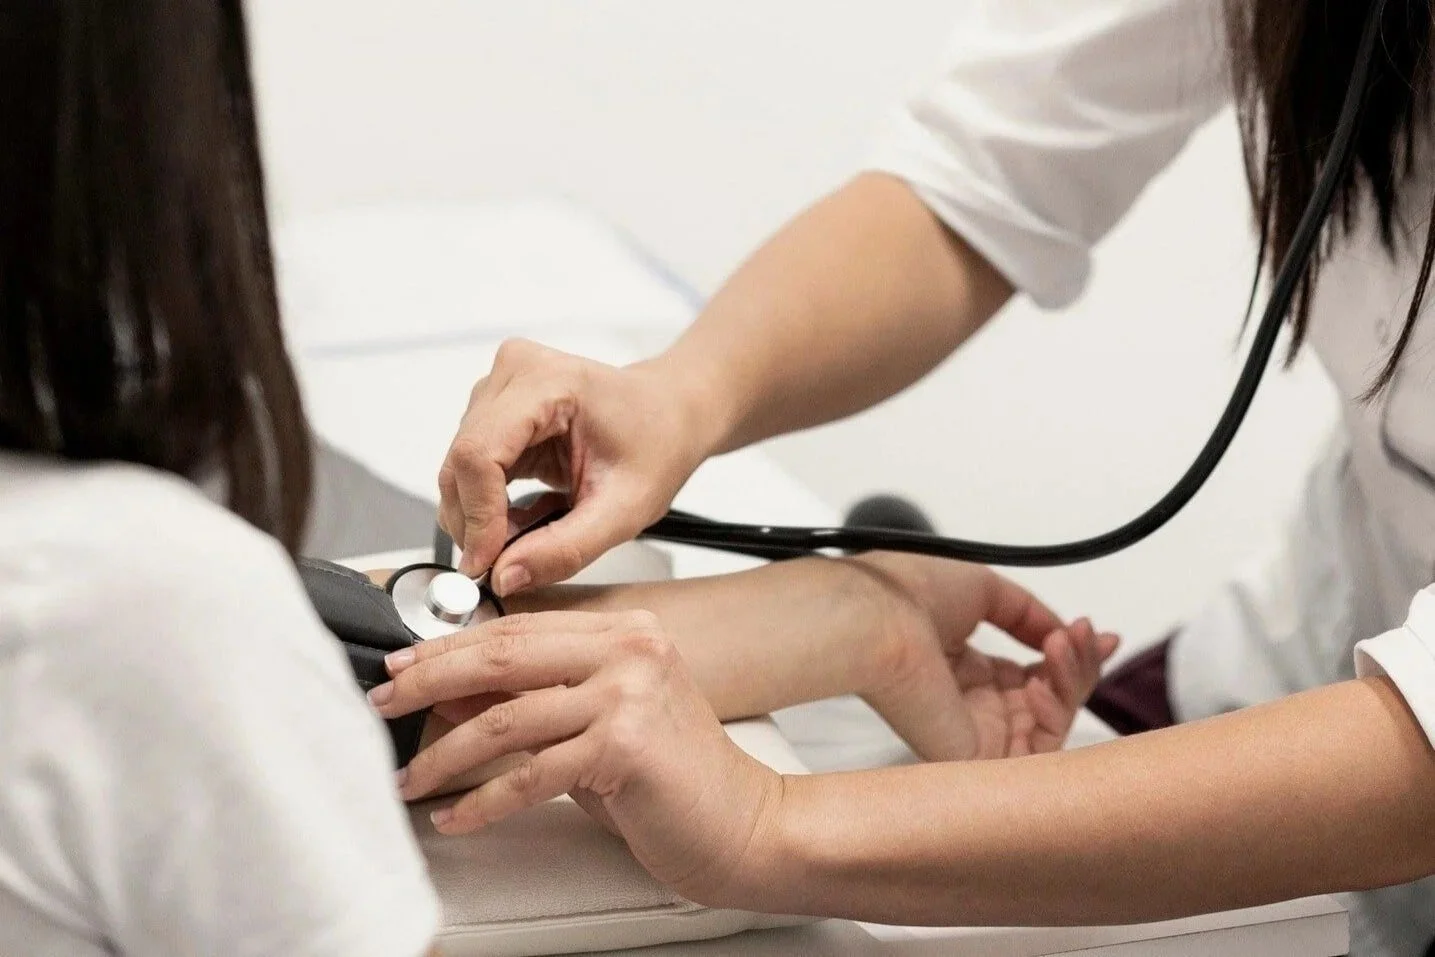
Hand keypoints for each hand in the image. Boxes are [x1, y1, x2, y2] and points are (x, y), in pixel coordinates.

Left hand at [367, 611, 780, 905]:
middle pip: (502, 657)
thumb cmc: (673, 780)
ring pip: (506, 718)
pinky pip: (528, 774)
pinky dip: (482, 801)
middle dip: (429, 682)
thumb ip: (533, 700)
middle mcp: (630, 650)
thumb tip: (447, 692)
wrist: (743, 826)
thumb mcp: (596, 725)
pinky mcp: (624, 745)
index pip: (517, 629)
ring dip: (444, 754)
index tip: (402, 667)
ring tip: (410, 777)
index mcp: (626, 632)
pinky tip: (456, 816)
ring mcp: (629, 694)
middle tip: (384, 704)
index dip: (449, 647)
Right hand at [438, 340, 717, 590]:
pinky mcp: (493, 409)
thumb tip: (505, 577)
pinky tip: (524, 516)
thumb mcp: (625, 510)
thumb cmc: (658, 443)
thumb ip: (565, 549)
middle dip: (476, 524)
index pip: (479, 454)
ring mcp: (499, 387)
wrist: (670, 414)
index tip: (488, 565)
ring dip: (481, 516)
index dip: (477, 517)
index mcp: (548, 381)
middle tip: (507, 563)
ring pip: (458, 468)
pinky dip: (487, 505)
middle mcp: (514, 372)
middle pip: (460, 462)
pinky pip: (469, 467)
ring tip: (531, 535)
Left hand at [856, 554, 1118, 759]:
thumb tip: (1062, 633)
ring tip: (1063, 645)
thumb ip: (1029, 614)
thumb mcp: (981, 589)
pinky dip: (1057, 711)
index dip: (1069, 656)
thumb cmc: (906, 596)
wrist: (879, 617)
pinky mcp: (977, 757)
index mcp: (961, 667)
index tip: (1096, 633)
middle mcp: (968, 703)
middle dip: (1079, 663)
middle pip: (1050, 699)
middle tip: (1081, 634)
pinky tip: (1045, 679)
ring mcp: (973, 731)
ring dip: (1073, 679)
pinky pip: (1039, 750)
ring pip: (1053, 722)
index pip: (1030, 674)